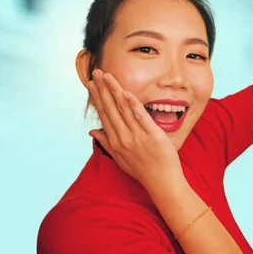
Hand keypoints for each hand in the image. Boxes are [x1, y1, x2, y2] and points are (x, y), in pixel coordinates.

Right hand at [87, 69, 183, 189]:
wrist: (161, 181)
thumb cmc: (142, 169)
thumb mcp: (120, 157)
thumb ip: (106, 142)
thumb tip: (92, 131)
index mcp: (115, 141)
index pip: (104, 114)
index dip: (97, 97)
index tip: (91, 83)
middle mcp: (123, 137)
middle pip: (110, 108)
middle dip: (102, 89)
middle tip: (96, 72)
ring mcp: (137, 136)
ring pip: (123, 109)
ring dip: (114, 91)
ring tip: (107, 76)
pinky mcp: (152, 135)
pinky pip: (141, 117)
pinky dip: (133, 105)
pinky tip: (126, 92)